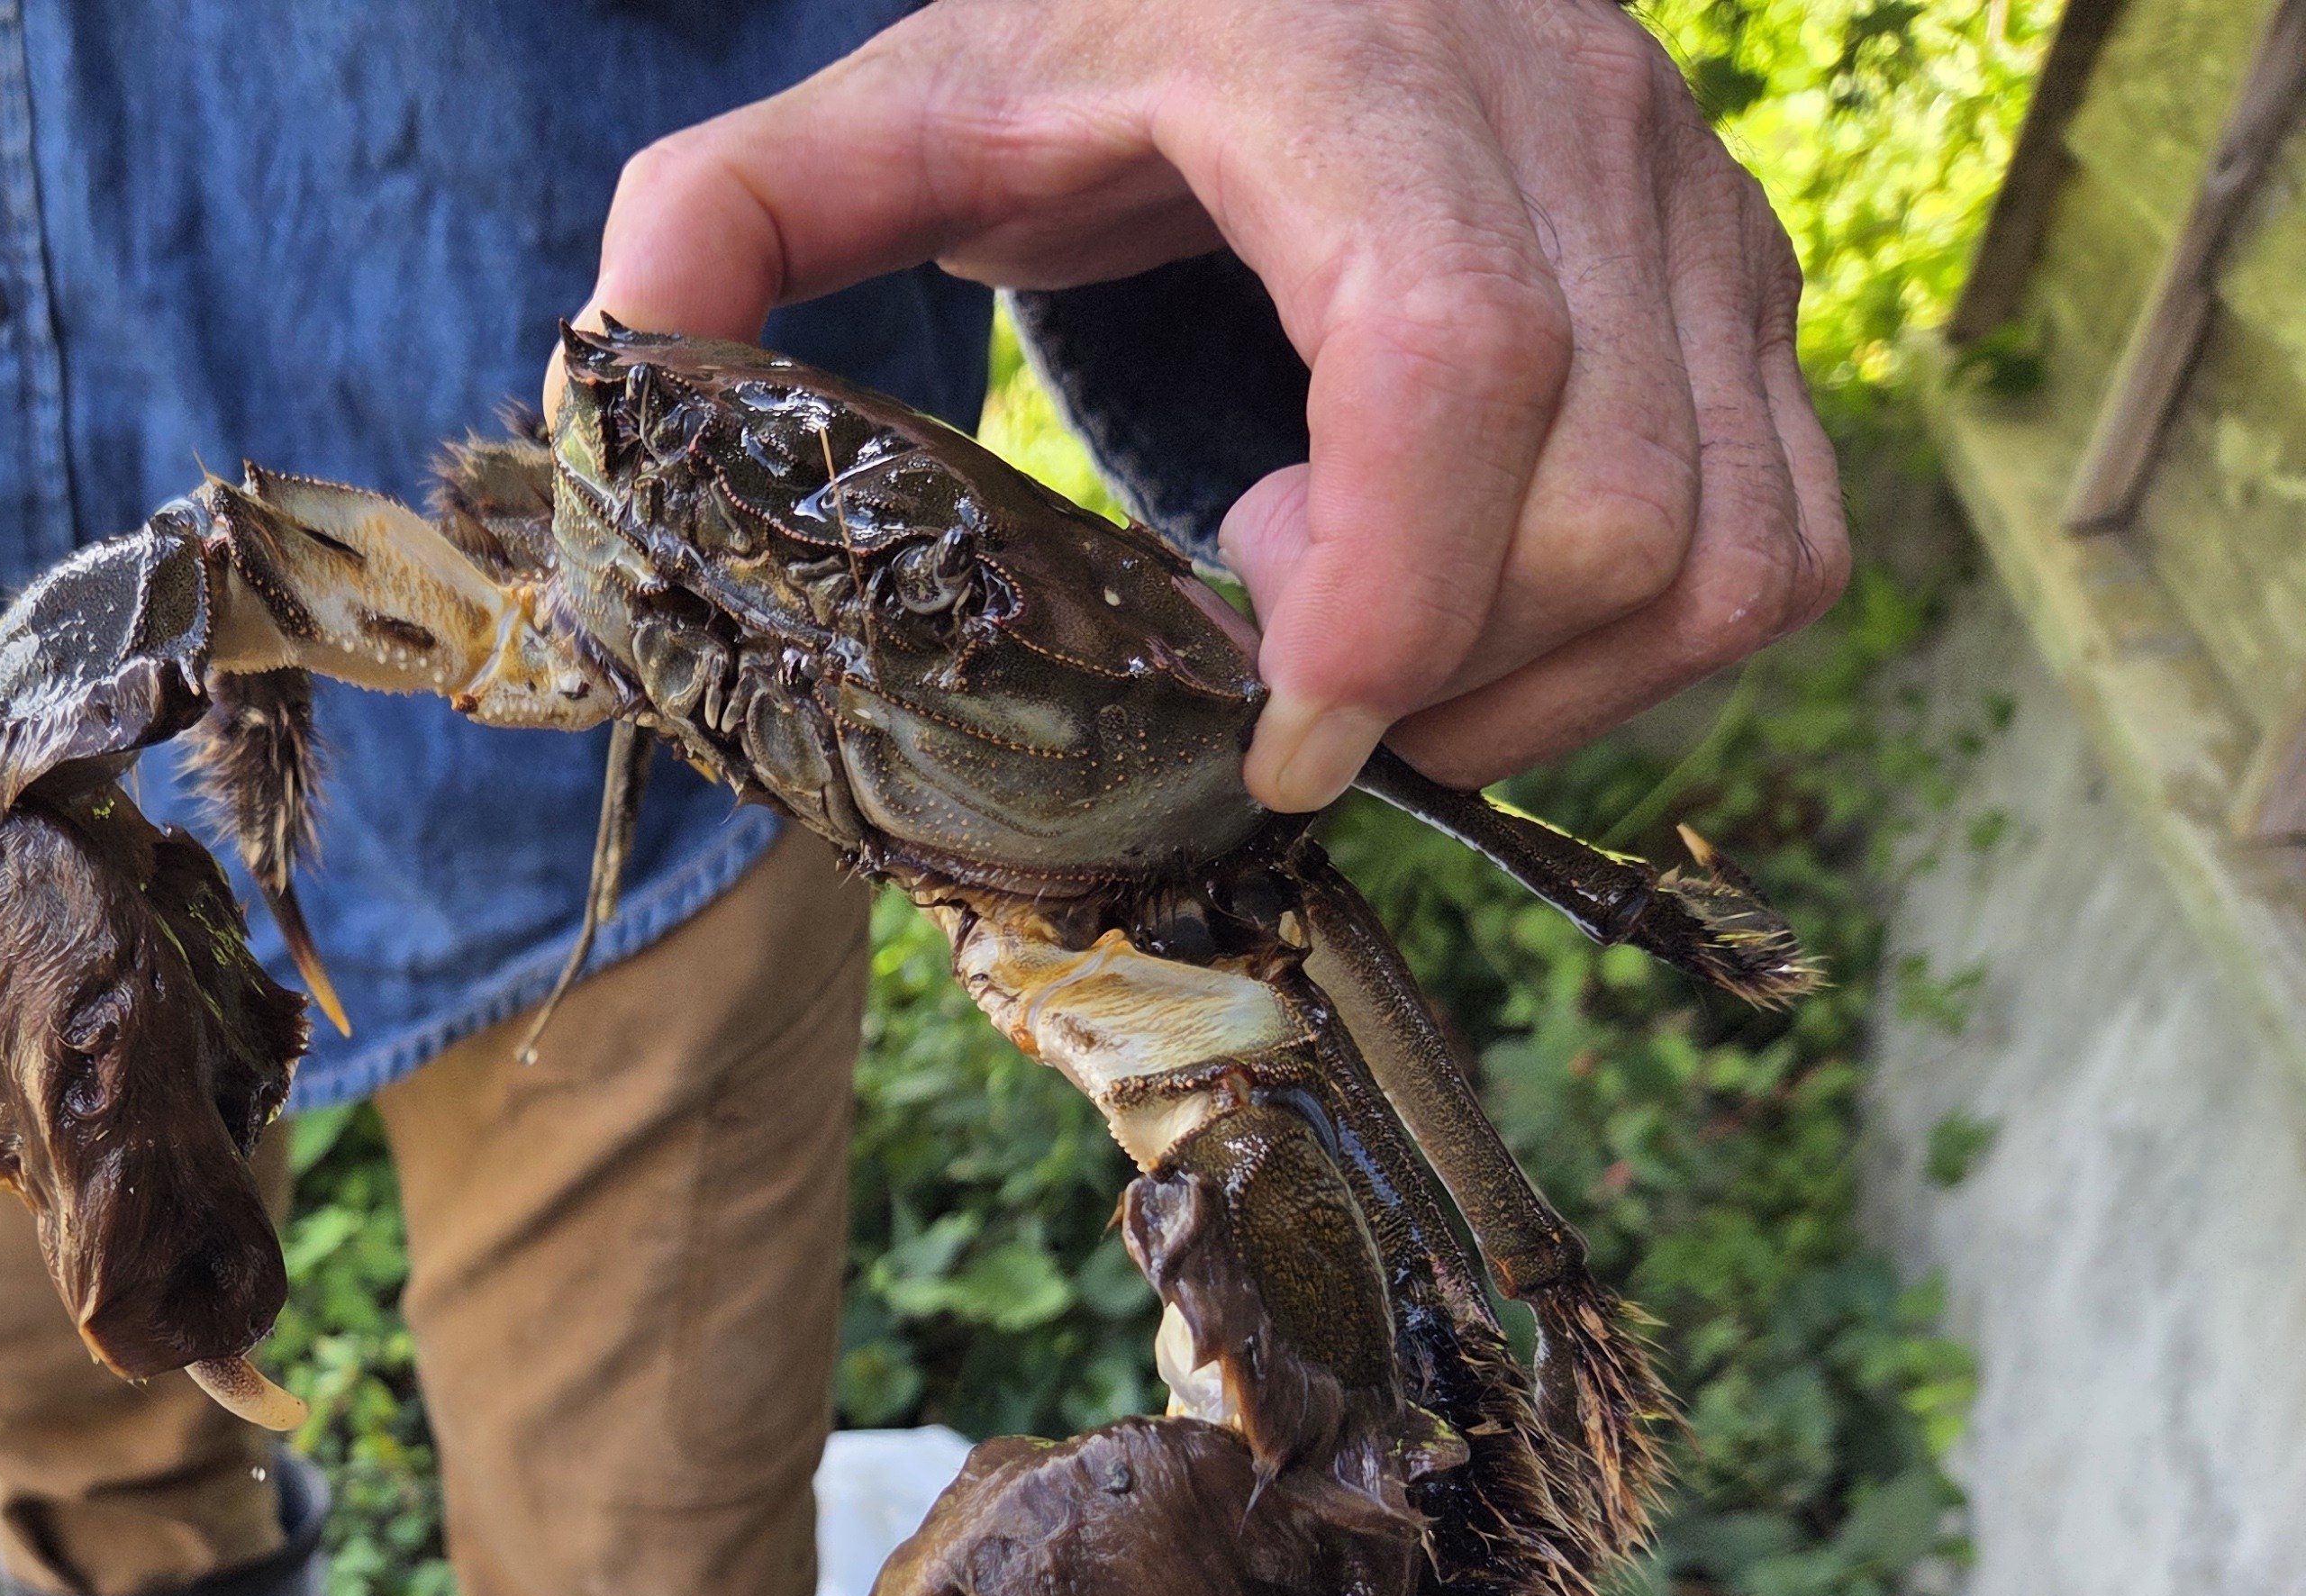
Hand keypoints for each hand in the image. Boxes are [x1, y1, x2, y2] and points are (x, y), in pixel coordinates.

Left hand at [564, 0, 1849, 809]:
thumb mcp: (902, 107)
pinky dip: (1636, 659)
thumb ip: (734, 209)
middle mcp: (1575, 127)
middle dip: (1430, 666)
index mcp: (1355, 74)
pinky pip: (1781, 554)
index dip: (1389, 586)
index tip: (1282, 729)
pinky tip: (1476, 617)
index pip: (1455, 350)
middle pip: (1604, 508)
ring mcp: (1698, 213)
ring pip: (1713, 555)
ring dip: (1530, 683)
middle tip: (1267, 652)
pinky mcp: (1756, 299)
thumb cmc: (1096, 44)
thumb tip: (613, 348)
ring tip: (1360, 626)